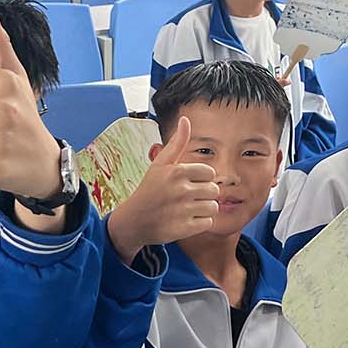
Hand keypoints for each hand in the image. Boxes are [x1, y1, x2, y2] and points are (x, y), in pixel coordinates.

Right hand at [105, 117, 219, 262]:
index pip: (209, 173)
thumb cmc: (150, 189)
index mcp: (177, 172)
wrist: (134, 220)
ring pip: (213, 207)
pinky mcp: (184, 228)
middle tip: (186, 198)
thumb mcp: (160, 163)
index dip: (200, 179)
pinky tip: (186, 220)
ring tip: (187, 209)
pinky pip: (208, 222)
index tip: (186, 184)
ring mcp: (183, 210)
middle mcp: (181, 190)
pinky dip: (200, 223)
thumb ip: (177, 142)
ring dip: (203, 209)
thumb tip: (185, 119)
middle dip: (203, 194)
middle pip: (213, 190)